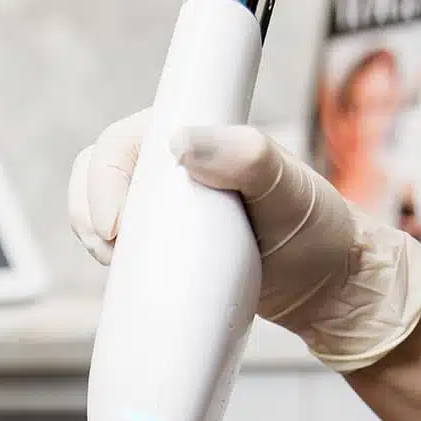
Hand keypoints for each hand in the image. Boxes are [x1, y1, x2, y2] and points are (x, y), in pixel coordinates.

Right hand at [68, 114, 420, 372]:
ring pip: (101, 210)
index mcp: (196, 134)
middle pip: (98, 173)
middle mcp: (173, 166)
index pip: (122, 141)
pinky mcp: (164, 246)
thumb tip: (182, 142)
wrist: (330, 287)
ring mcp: (165, 208)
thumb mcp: (288, 191)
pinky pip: (118, 245)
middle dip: (90, 212)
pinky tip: (124, 279)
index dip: (104, 179)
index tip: (115, 227)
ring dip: (93, 237)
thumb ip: (245, 156)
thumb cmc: (316, 231)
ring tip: (118, 269)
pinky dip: (110, 259)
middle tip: (114, 255)